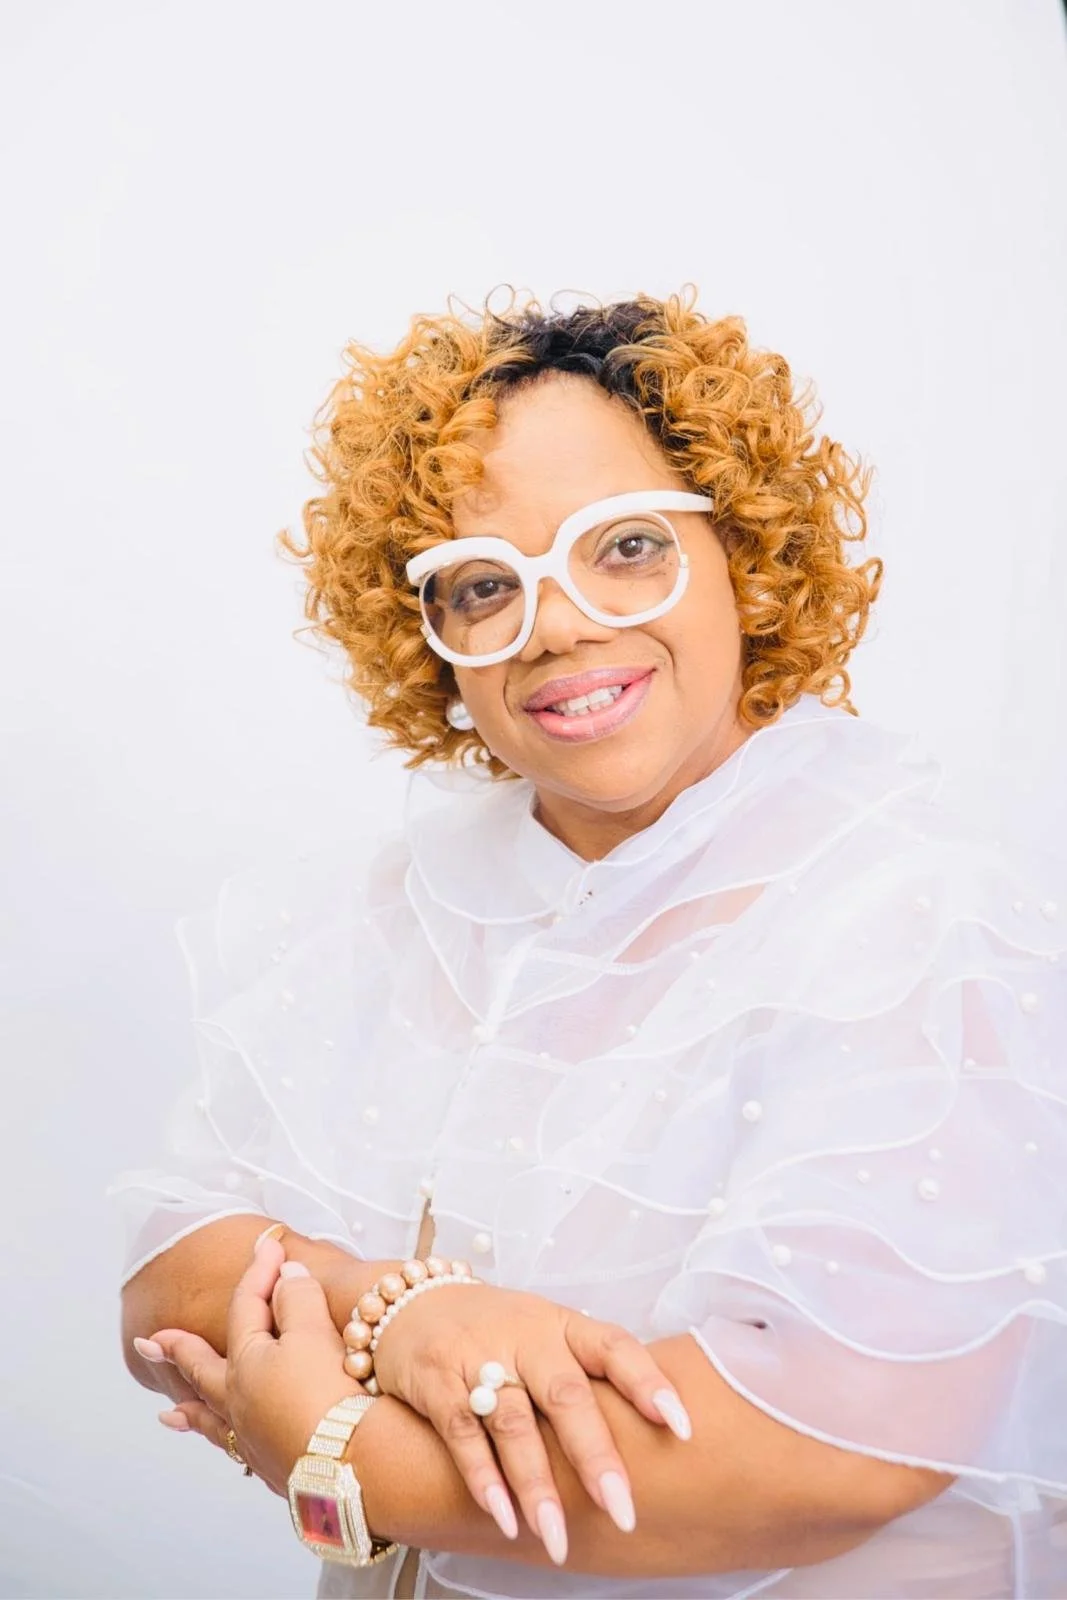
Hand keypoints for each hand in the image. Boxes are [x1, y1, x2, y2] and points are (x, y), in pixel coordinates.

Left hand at [149, 1235, 359, 1496]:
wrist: (351, 1464)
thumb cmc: (328, 1393)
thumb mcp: (313, 1331)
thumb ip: (297, 1297)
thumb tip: (286, 1276)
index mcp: (245, 1364)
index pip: (248, 1306)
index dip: (261, 1271)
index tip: (271, 1246)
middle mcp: (239, 1403)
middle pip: (203, 1369)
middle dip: (177, 1352)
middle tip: (148, 1345)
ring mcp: (254, 1439)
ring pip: (212, 1420)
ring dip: (191, 1411)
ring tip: (169, 1415)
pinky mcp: (277, 1468)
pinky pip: (239, 1451)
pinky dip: (228, 1444)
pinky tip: (235, 1450)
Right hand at [371, 1280, 691, 1563]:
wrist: (409, 1301)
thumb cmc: (496, 1330)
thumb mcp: (545, 1334)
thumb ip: (585, 1376)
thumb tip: (652, 1437)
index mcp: (562, 1324)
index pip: (614, 1347)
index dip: (649, 1384)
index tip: (682, 1428)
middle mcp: (525, 1335)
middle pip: (567, 1395)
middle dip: (595, 1457)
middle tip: (622, 1512)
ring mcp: (478, 1354)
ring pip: (513, 1422)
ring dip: (536, 1484)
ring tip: (557, 1537)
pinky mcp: (436, 1378)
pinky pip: (462, 1432)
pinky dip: (483, 1477)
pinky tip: (504, 1517)